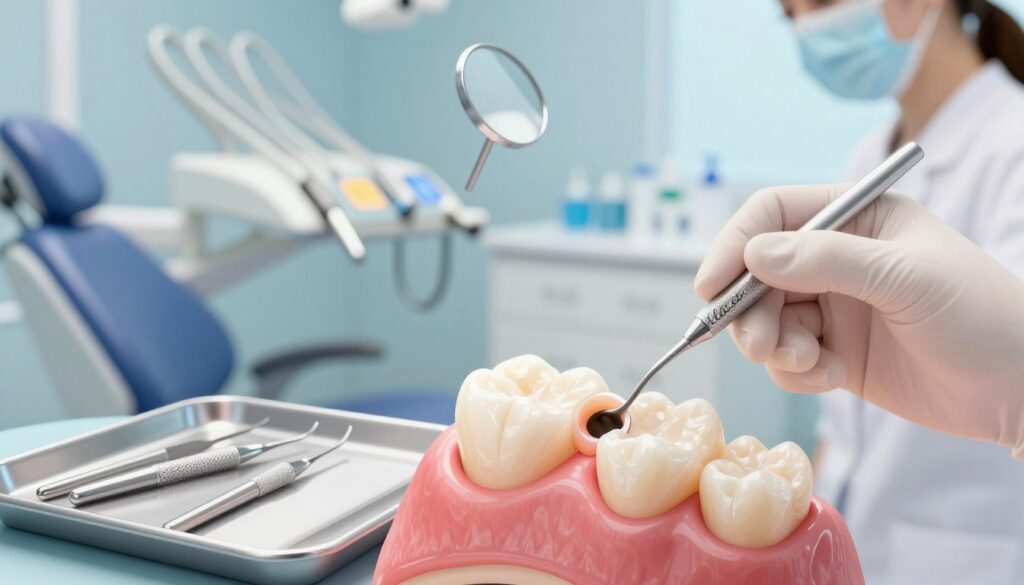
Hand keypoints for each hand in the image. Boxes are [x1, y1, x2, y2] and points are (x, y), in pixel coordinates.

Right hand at [694, 184, 1023, 456]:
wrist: (1019, 391)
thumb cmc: (981, 317)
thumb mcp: (905, 277)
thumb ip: (825, 260)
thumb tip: (752, 254)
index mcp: (858, 218)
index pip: (773, 214)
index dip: (734, 244)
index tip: (711, 285)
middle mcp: (837, 258)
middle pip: (756, 273)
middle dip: (751, 310)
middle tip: (761, 346)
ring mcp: (833, 306)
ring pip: (764, 319)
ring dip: (774, 346)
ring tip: (809, 363)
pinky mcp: (832, 353)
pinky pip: (784, 358)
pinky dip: (796, 372)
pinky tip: (833, 377)